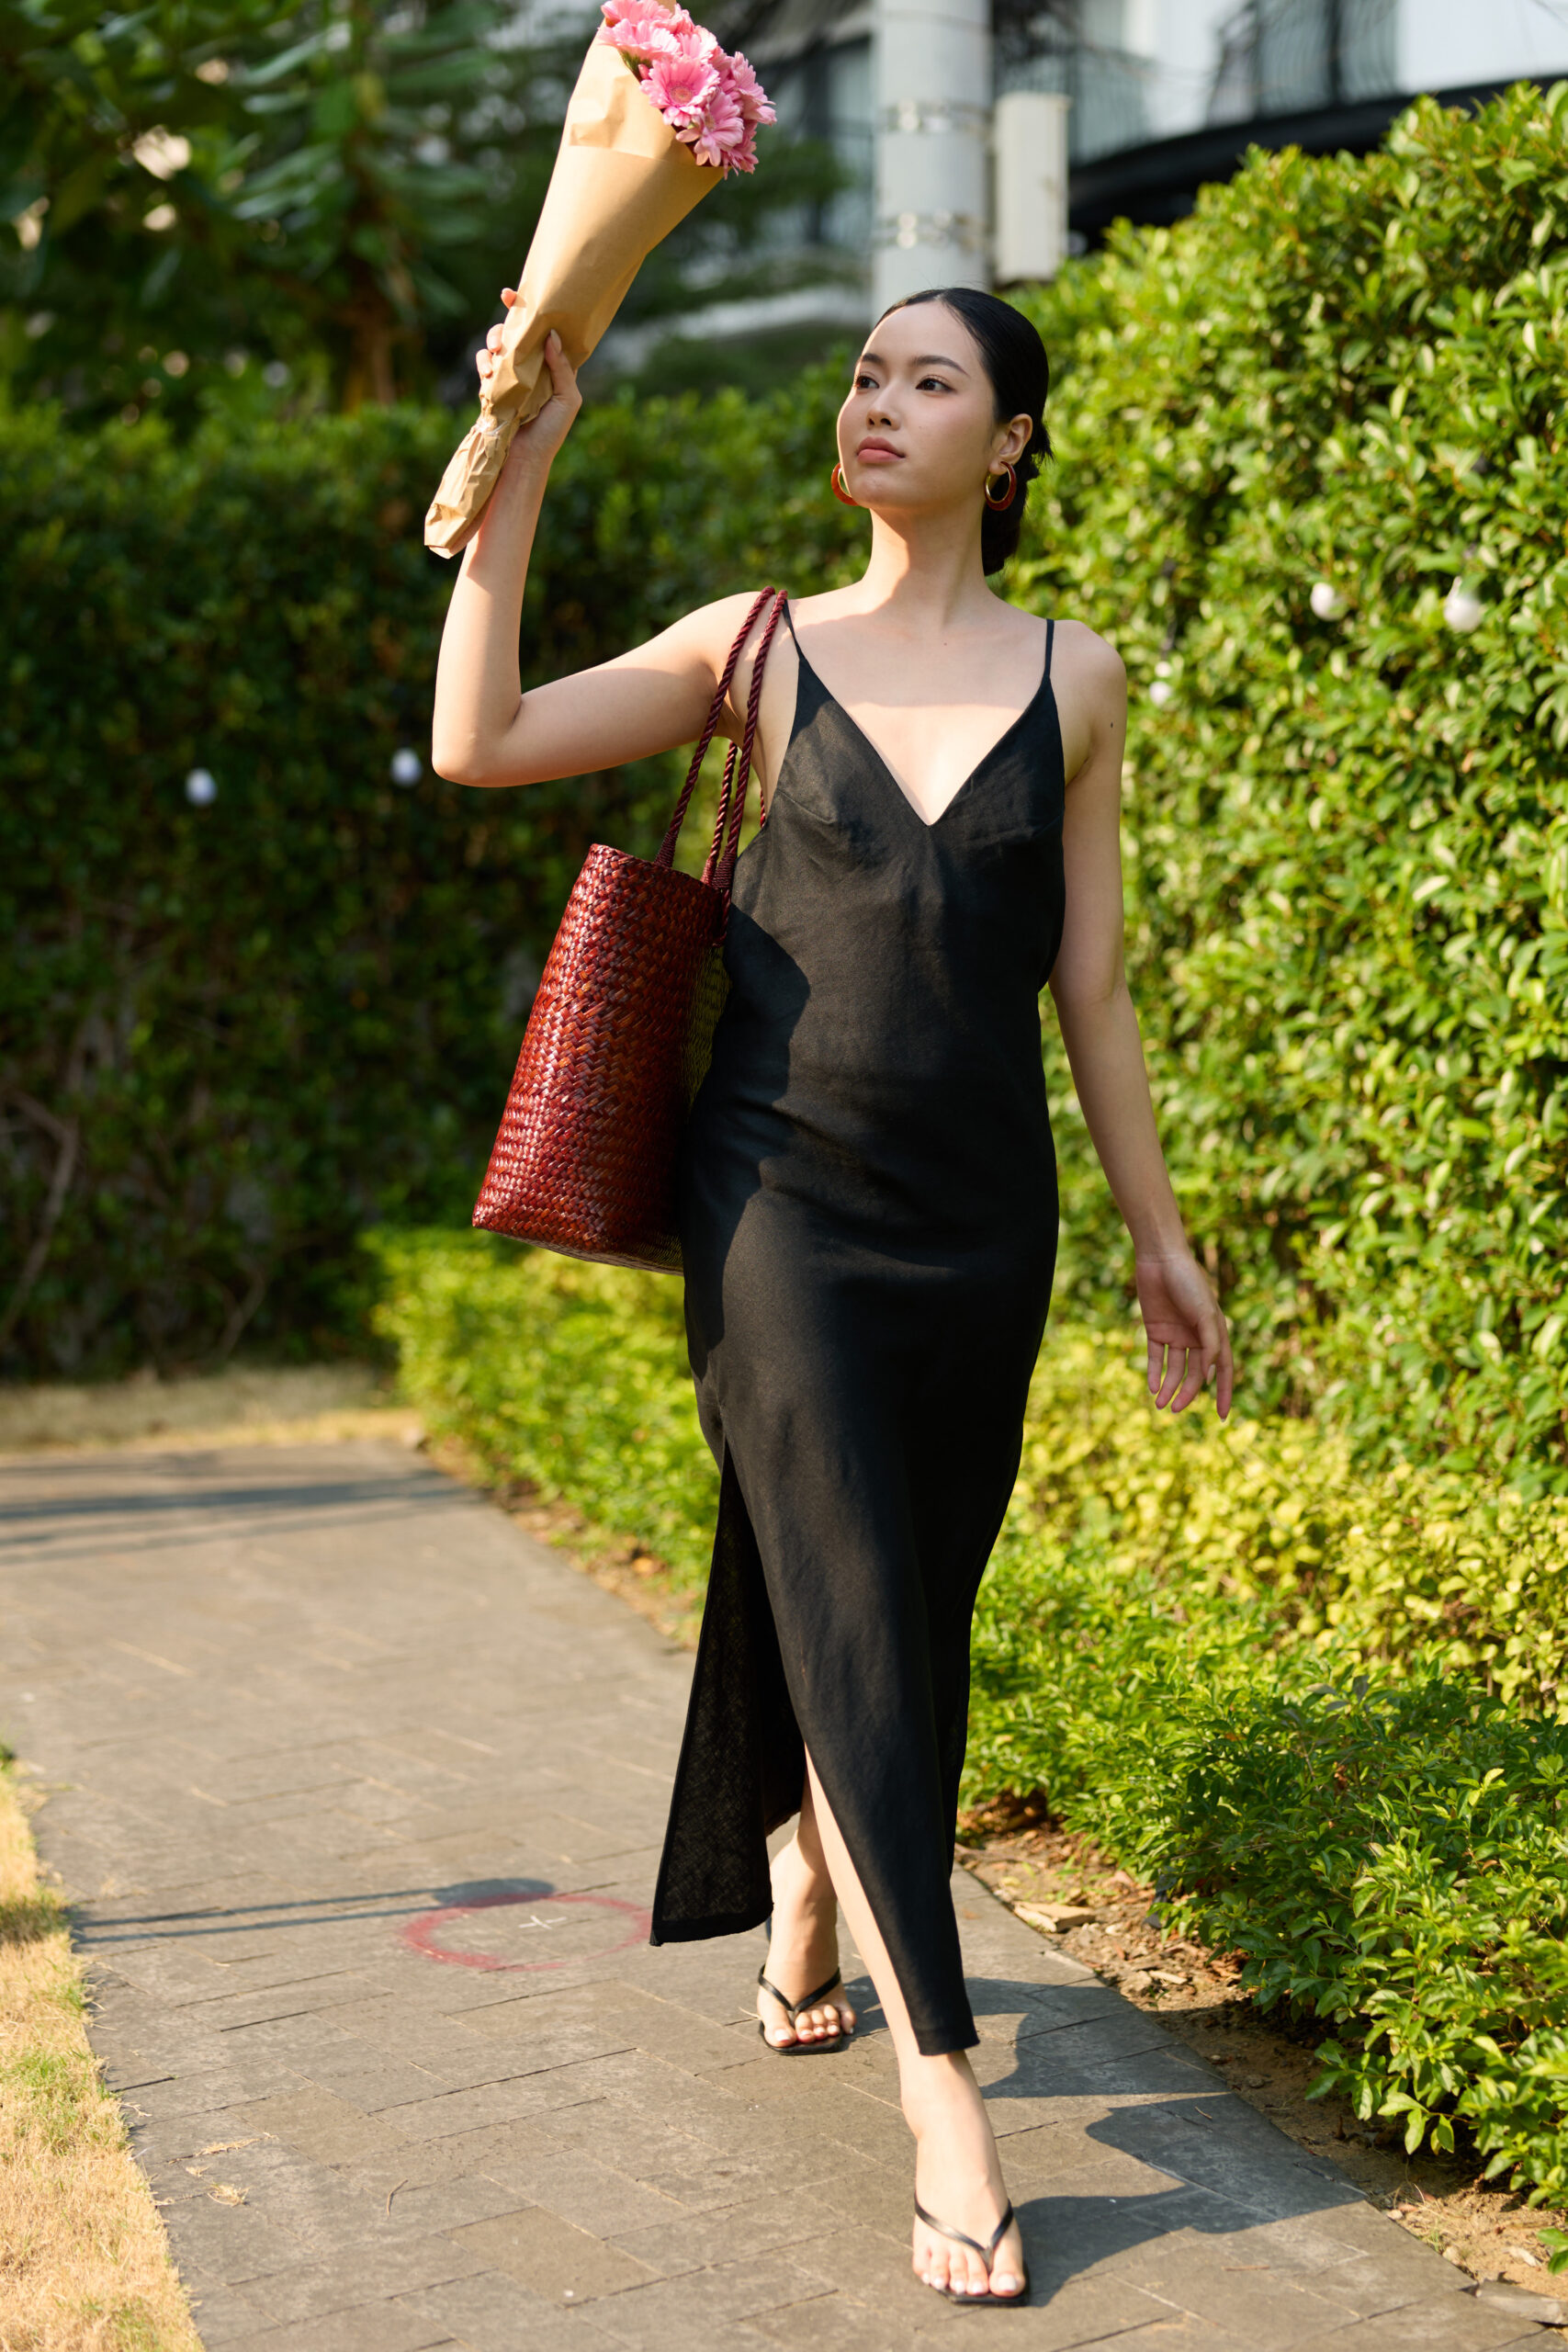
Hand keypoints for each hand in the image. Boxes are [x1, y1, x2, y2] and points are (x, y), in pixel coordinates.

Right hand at [478, 290, 580, 466]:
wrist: (523, 459)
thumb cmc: (551, 433)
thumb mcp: (567, 399)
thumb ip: (562, 367)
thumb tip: (552, 334)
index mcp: (554, 365)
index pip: (545, 331)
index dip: (533, 310)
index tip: (514, 293)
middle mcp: (532, 366)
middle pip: (517, 331)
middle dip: (507, 323)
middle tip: (505, 331)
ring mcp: (510, 375)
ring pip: (497, 343)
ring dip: (494, 342)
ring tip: (496, 355)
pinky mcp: (492, 386)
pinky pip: (484, 363)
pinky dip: (483, 363)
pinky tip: (488, 373)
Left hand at [1135, 1248, 1234, 1417]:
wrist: (1160, 1259)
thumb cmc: (1189, 1283)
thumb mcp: (1206, 1314)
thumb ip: (1211, 1344)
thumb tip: (1210, 1376)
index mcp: (1215, 1334)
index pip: (1223, 1371)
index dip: (1224, 1393)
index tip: (1223, 1417)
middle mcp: (1196, 1337)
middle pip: (1196, 1374)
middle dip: (1187, 1393)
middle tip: (1174, 1410)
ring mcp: (1175, 1334)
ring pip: (1175, 1370)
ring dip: (1169, 1387)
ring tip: (1160, 1404)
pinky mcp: (1155, 1330)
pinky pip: (1155, 1357)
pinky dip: (1154, 1373)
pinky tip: (1151, 1388)